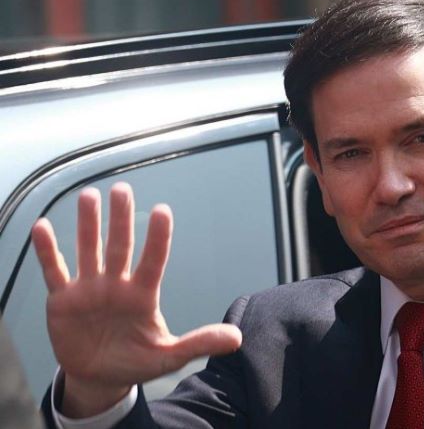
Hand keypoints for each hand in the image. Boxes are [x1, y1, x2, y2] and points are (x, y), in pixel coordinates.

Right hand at [32, 182, 241, 416]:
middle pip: (119, 247)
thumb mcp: (169, 357)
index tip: (162, 211)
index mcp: (143, 294)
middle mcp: (117, 284)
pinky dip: (47, 251)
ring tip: (88, 196)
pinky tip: (42, 227)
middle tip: (122, 190)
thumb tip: (237, 337)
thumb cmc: (136, 361)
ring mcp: (89, 289)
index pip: (153, 261)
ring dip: (87, 225)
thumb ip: (198, 343)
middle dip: (119, 220)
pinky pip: (54, 270)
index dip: (157, 238)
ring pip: (88, 250)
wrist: (99, 378)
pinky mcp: (63, 299)